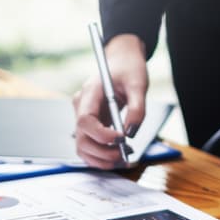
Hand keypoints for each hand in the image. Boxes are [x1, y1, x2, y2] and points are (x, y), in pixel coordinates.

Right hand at [73, 34, 147, 168]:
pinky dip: (101, 156)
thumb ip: (137, 108)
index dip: (101, 135)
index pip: (86, 120)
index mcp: (90, 92)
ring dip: (101, 158)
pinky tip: (117, 156)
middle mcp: (82, 106)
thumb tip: (131, 132)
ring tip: (123, 158)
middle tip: (124, 154)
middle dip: (102, 152)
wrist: (122, 60)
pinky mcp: (90, 125)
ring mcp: (83, 116)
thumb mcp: (138, 83)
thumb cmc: (128, 68)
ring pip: (82, 146)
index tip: (121, 139)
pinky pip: (89, 145)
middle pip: (82, 137)